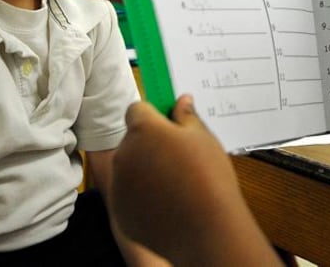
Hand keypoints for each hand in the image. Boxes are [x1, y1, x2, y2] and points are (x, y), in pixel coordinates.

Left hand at [111, 98, 275, 265]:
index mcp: (143, 130)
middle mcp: (124, 154)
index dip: (153, 115)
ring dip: (145, 170)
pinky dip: (143, 197)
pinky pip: (130, 196)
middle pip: (132, 140)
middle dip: (149, 144)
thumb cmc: (208, 178)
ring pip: (129, 168)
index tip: (167, 123)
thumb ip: (186, 116)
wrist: (207, 228)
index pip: (137, 109)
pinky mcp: (121, 210)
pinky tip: (168, 202)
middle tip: (177, 156)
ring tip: (176, 183)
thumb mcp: (203, 138)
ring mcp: (120, 185)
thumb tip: (181, 101)